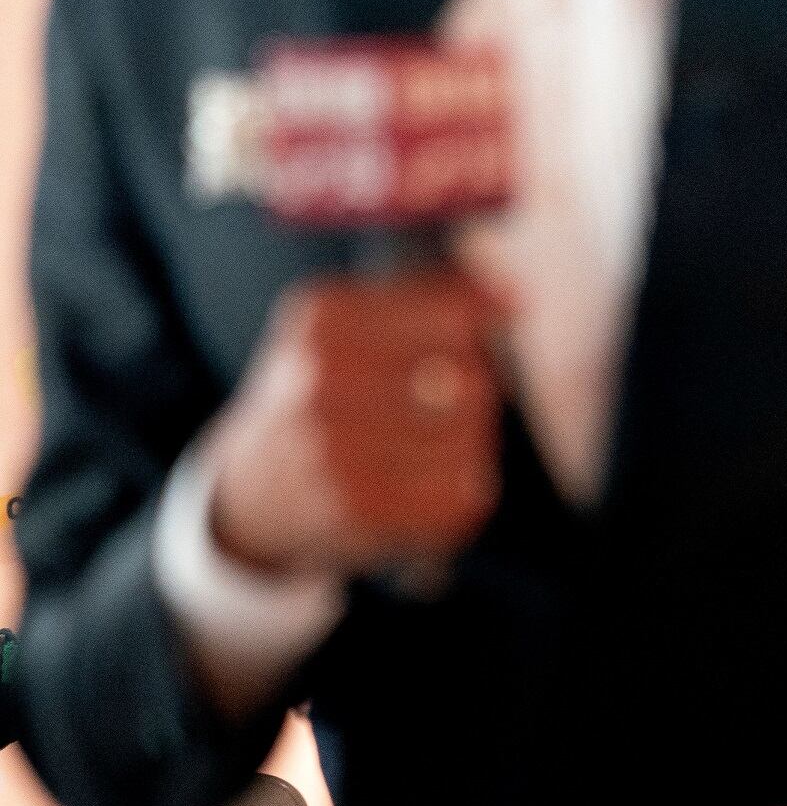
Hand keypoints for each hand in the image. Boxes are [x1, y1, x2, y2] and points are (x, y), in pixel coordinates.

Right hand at [206, 268, 504, 581]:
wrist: (251, 489)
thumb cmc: (324, 392)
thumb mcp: (354, 323)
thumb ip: (437, 295)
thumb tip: (516, 299)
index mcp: (322, 321)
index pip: (452, 316)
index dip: (486, 319)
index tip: (509, 310)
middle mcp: (320, 382)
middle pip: (473, 379)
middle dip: (471, 388)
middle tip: (434, 398)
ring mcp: (336, 450)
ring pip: (472, 436)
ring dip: (465, 442)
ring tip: (417, 444)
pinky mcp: (360, 510)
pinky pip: (464, 488)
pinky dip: (458, 487)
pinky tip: (419, 482)